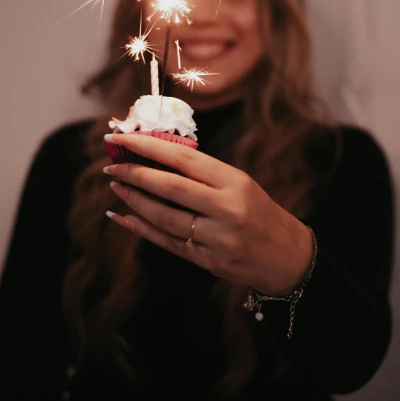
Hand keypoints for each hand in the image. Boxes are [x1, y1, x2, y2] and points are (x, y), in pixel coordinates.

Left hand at [104, 133, 313, 294]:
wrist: (288, 257)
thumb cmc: (260, 212)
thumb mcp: (241, 184)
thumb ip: (203, 174)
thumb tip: (155, 157)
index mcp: (235, 181)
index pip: (184, 158)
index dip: (149, 147)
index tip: (122, 139)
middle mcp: (226, 209)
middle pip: (170, 188)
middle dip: (135, 174)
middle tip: (111, 166)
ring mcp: (217, 238)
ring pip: (164, 217)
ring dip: (134, 201)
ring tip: (117, 186)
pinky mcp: (208, 261)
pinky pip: (167, 242)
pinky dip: (141, 228)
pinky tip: (122, 217)